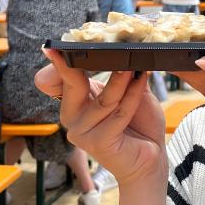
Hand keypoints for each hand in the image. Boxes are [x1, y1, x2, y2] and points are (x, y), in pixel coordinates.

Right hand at [36, 50, 167, 186]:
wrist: (150, 158)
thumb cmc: (138, 124)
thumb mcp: (128, 92)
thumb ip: (121, 73)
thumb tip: (123, 48)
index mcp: (74, 102)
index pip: (57, 80)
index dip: (57, 64)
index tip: (54, 48)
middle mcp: (72, 118)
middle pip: (72, 84)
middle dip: (84, 63)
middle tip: (99, 45)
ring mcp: (82, 133)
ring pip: (103, 99)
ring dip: (121, 80)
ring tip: (134, 64)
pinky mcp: (98, 144)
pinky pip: (117, 114)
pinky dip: (132, 96)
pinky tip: (141, 80)